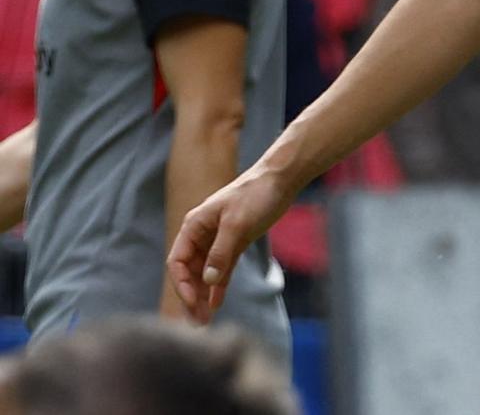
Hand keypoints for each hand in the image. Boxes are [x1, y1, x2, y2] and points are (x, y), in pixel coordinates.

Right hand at [166, 166, 293, 322]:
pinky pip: (221, 269)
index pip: (177, 261)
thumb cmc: (256, 195)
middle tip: (198, 322)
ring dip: (203, 295)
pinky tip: (216, 303)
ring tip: (205, 319)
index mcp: (194, 226)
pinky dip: (218, 285)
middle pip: (189, 271)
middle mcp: (202, 234)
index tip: (193, 302)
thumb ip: (221, 252)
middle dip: (191, 296)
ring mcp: (218, 239)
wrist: (281, 178)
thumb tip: (207, 281)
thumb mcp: (237, 224)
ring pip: (204, 273)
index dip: (182, 284)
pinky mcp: (235, 243)